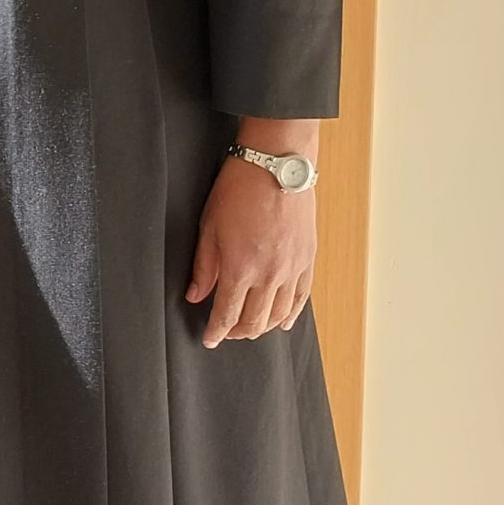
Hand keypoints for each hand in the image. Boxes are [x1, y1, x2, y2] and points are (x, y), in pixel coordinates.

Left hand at [186, 154, 315, 345]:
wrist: (277, 165)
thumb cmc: (239, 190)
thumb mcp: (209, 227)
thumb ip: (204, 267)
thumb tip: (195, 295)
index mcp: (240, 269)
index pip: (226, 315)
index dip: (216, 332)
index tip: (209, 339)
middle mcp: (269, 275)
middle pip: (254, 322)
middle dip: (237, 333)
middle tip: (226, 332)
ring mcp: (292, 269)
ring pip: (278, 315)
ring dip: (262, 327)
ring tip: (250, 327)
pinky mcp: (307, 259)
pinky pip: (301, 298)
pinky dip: (290, 314)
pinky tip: (282, 321)